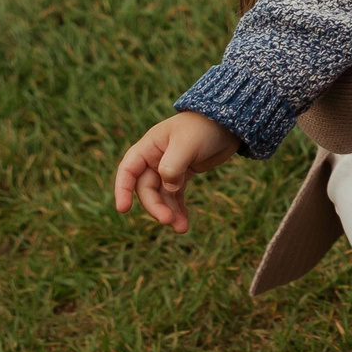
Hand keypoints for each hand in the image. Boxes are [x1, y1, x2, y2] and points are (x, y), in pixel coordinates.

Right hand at [112, 110, 239, 233]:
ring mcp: (169, 168)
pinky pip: (176, 196)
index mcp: (149, 146)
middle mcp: (155, 158)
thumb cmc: (204, 127)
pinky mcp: (183, 175)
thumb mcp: (187, 144)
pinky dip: (178, 209)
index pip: (128, 170)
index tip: (123, 209)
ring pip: (162, 196)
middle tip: (168, 221)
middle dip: (156, 206)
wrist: (229, 123)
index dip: (122, 189)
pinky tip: (183, 224)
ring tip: (181, 228)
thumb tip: (168, 188)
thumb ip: (173, 166)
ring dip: (169, 212)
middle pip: (147, 188)